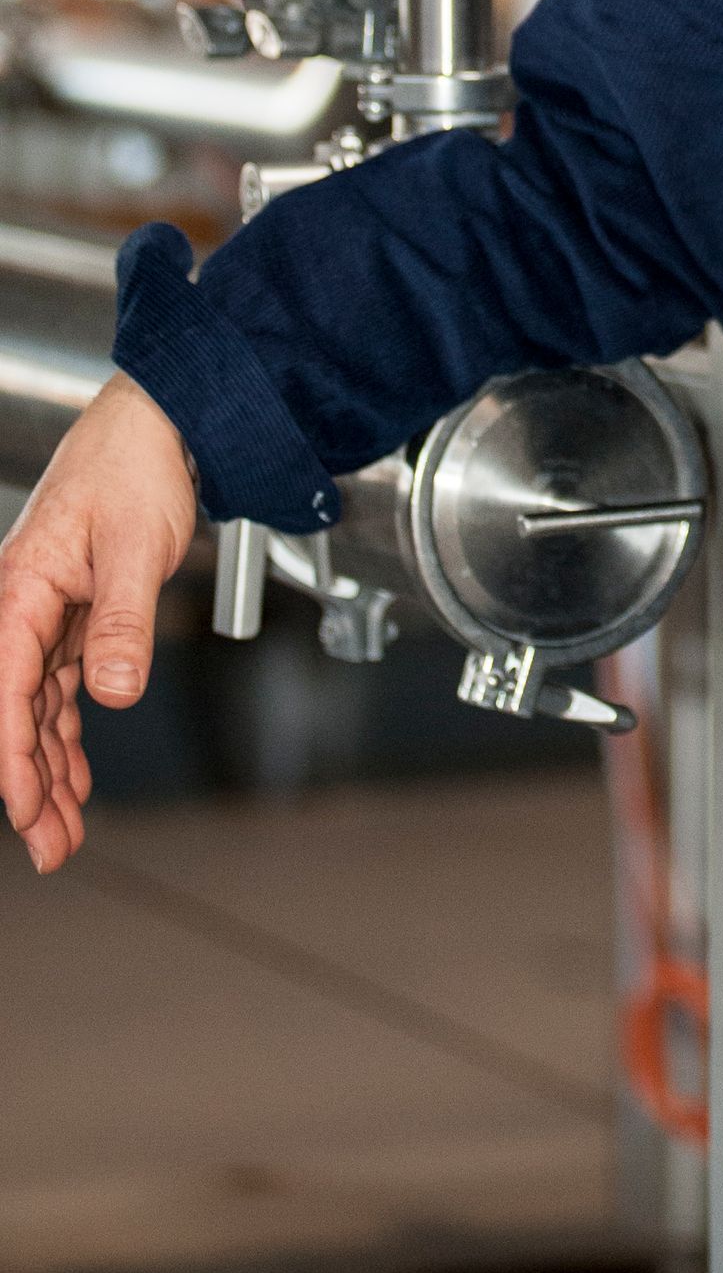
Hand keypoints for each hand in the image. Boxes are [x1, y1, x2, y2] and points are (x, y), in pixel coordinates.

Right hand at [0, 374, 197, 875]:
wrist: (158, 422)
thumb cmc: (136, 463)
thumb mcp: (138, 545)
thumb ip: (125, 621)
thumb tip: (114, 692)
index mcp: (19, 590)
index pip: (4, 691)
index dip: (11, 758)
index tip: (24, 810)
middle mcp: (22, 606)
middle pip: (15, 713)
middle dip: (30, 786)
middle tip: (52, 850)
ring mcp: (46, 614)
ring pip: (37, 711)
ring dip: (49, 772)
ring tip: (65, 834)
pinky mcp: (74, 615)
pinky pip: (60, 690)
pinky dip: (67, 736)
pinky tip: (76, 777)